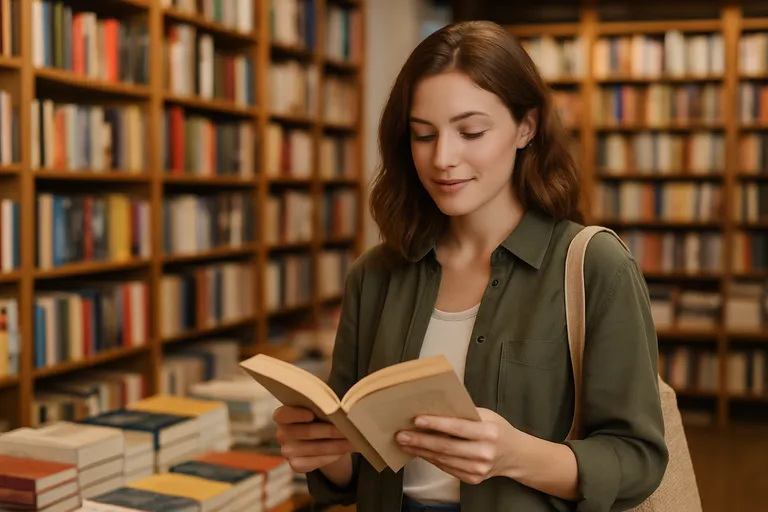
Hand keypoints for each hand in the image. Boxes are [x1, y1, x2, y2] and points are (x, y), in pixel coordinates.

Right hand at [273, 405, 354, 473]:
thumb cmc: (318, 416)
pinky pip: (316, 462)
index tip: (312, 414)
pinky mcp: (296, 465)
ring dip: (338, 445)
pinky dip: (333, 456)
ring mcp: (287, 451)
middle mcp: (281, 434)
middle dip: (331, 430)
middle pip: (307, 432)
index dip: (296, 414)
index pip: (282, 414)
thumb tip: (339, 411)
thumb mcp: (317, 409)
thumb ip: (321, 407)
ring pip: (316, 448)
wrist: (318, 437)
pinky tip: (344, 451)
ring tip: (354, 441)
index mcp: (282, 416)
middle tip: (349, 429)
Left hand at [395, 407, 520, 484]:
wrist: (514, 455)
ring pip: (443, 459)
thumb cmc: (496, 429)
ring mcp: (478, 469)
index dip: (436, 424)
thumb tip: (433, 407)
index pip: (458, 428)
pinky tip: (419, 451)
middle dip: (420, 440)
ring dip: (420, 451)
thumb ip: (463, 413)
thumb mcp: (486, 415)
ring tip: (405, 443)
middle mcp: (484, 453)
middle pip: (446, 446)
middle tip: (401, 434)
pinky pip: (446, 467)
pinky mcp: (472, 479)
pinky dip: (430, 459)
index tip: (417, 420)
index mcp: (489, 433)